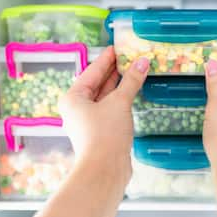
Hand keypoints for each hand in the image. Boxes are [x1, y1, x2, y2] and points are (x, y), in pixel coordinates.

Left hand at [59, 46, 148, 183]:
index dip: (107, 58)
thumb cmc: (106, 133)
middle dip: (114, 71)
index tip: (117, 47)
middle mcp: (78, 108)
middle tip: (129, 57)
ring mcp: (89, 120)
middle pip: (98, 83)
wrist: (106, 169)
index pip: (92, 71)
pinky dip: (121, 99)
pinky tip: (131, 91)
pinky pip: (111, 108)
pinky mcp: (101, 130)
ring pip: (105, 97)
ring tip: (133, 70)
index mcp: (74, 98)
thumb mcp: (119, 103)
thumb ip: (131, 81)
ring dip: (120, 85)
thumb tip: (143, 62)